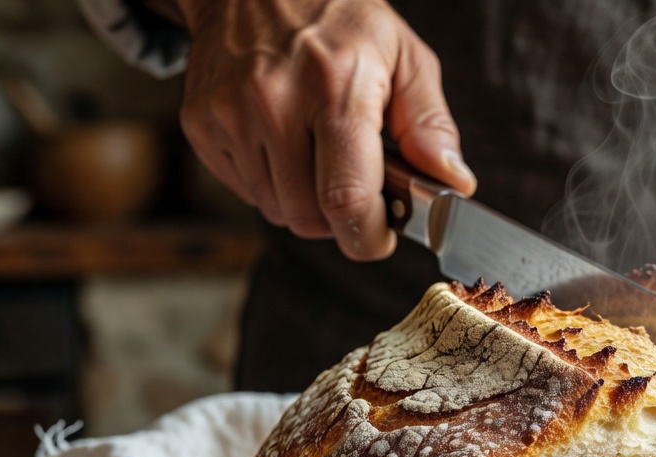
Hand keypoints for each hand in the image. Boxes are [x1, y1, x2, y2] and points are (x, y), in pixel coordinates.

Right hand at [173, 0, 475, 259]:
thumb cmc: (339, 20)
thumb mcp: (403, 56)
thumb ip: (430, 124)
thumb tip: (454, 182)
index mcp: (335, 88)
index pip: (347, 200)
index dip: (368, 236)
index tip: (382, 235)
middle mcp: (274, 102)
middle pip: (309, 217)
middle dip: (341, 221)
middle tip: (357, 190)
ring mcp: (230, 114)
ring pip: (277, 210)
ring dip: (305, 203)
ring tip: (320, 158)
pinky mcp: (201, 123)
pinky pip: (245, 191)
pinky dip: (271, 184)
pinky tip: (285, 146)